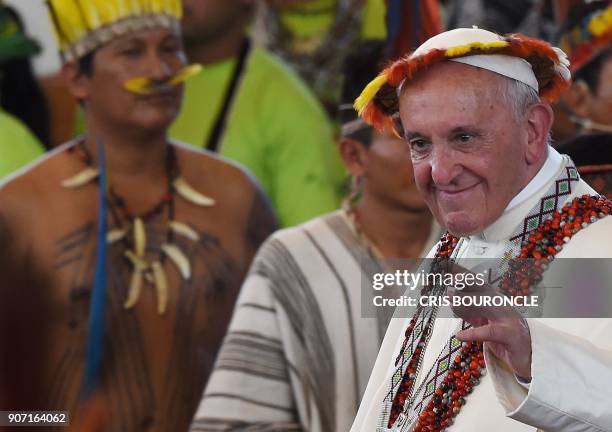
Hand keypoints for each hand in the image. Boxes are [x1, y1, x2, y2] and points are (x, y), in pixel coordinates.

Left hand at [447, 262, 532, 378]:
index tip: (445, 264)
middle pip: (481, 288)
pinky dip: (474, 333)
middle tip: (448, 278)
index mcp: (494, 299)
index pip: (476, 282)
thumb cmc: (504, 335)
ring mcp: (507, 318)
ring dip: (467, 302)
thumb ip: (468, 310)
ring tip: (451, 300)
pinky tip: (460, 335)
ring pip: (485, 305)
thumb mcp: (482, 321)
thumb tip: (450, 297)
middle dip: (465, 280)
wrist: (529, 355)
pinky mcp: (509, 335)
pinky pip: (490, 331)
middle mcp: (500, 304)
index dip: (461, 272)